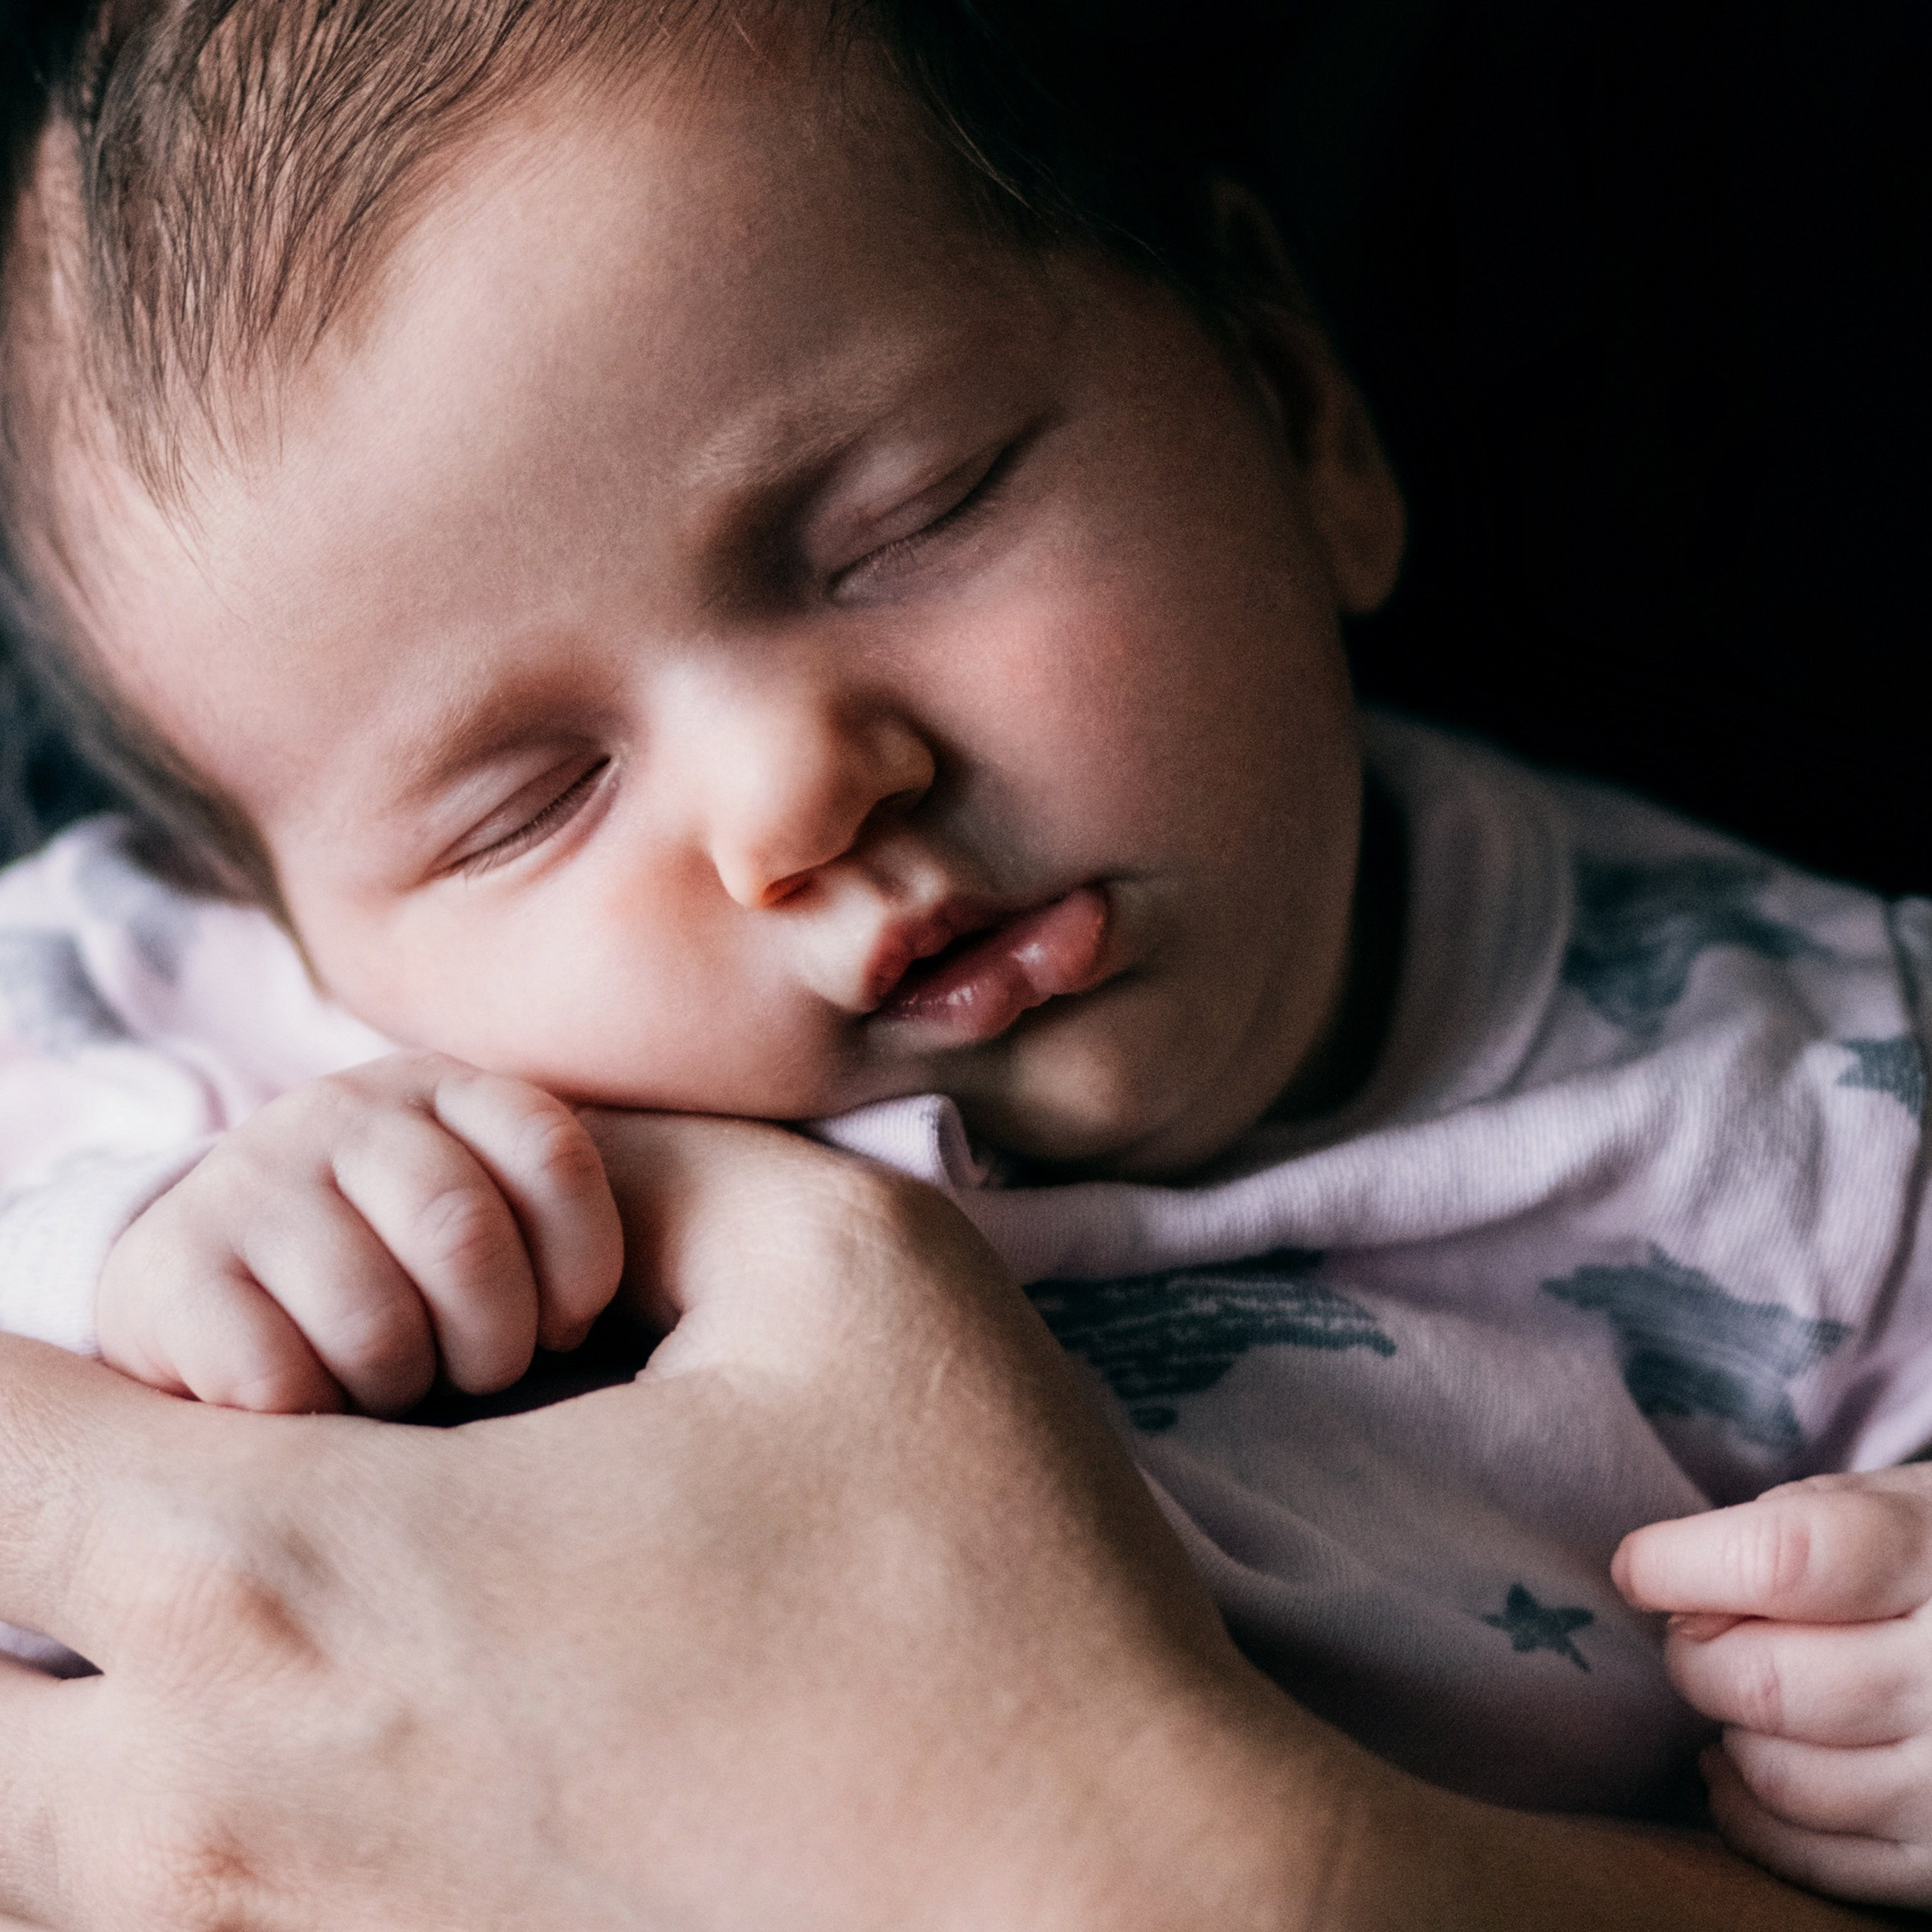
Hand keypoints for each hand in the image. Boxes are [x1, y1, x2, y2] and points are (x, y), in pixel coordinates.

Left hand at [0, 1116, 1350, 1930]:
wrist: (1109, 1901)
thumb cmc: (984, 1570)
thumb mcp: (842, 1260)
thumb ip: (624, 1162)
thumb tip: (519, 1170)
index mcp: (321, 1575)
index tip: (58, 1328)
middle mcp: (243, 1804)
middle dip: (8, 1543)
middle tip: (154, 1448)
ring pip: (29, 1849)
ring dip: (61, 1701)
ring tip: (214, 1581)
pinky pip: (164, 1916)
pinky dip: (164, 1818)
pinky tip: (331, 1718)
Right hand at [95, 1051, 622, 1414]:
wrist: (204, 1289)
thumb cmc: (392, 1266)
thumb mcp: (483, 1212)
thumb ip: (558, 1218)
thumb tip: (698, 1298)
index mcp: (441, 1085)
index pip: (553, 1155)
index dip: (582, 1264)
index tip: (570, 1325)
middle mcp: (340, 1109)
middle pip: (463, 1234)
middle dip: (495, 1340)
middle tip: (482, 1371)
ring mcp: (246, 1181)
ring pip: (374, 1319)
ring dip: (404, 1386)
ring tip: (398, 1386)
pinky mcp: (165, 1271)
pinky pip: (278, 1378)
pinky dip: (317, 1418)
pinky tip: (314, 1405)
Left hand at [1615, 1467, 1931, 1907]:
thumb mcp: (1896, 1504)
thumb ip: (1792, 1528)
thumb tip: (1682, 1591)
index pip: (1778, 1562)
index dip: (1679, 1566)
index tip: (1639, 1570)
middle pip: (1767, 1681)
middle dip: (1696, 1656)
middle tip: (1695, 1635)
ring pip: (1784, 1778)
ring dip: (1729, 1734)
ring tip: (1734, 1693)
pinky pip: (1821, 1861)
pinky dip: (1752, 1817)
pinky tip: (1738, 1766)